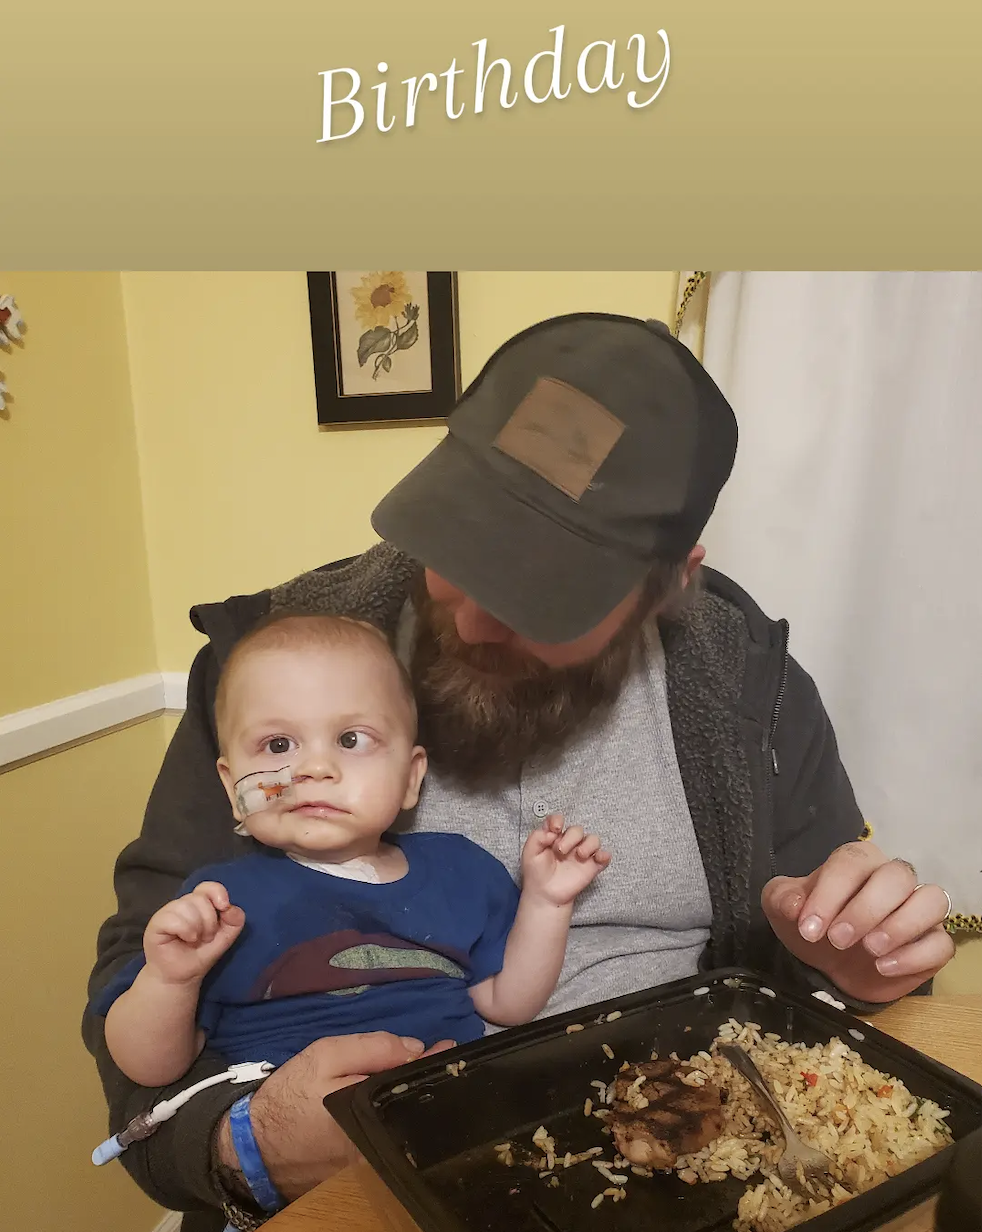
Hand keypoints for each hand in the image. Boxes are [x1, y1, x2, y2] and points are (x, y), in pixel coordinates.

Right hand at [144, 881, 245, 984]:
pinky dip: (185, 929)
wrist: (180, 978)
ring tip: (194, 940)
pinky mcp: (155, 924)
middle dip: (209, 921)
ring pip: (186, 906)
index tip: (224, 907)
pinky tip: (186, 939)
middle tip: (205, 937)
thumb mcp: (225, 938)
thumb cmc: (199, 955)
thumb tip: (230, 907)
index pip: (207, 887)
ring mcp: (166, 913)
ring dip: (197, 927)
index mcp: (197, 905)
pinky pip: (172, 918)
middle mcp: (181, 905)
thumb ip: (234, 921)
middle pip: (200, 898)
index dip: (217, 892)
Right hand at [216, 1032, 454, 1200]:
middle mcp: (377, 1150)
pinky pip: (389, 1145)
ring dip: (412, 1105)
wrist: (252, 1149)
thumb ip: (372, 1048)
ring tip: (417, 1079)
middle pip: (412, 1114)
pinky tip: (397, 1105)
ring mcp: (372, 1170)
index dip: (430, 1065)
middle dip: (423, 1087)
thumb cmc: (289, 1098)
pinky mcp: (363, 1179)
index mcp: (369, 1119)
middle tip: (431, 1061)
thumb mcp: (324, 1056)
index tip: (448, 1047)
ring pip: (403, 1131)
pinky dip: (396, 1124)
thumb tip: (415, 1047)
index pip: (413, 1090)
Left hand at [521, 814, 610, 906]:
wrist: (545, 895)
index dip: (558, 820)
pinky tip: (597, 858)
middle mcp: (569, 842)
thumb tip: (552, 831)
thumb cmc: (536, 873)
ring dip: (588, 844)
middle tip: (560, 850)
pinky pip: (604, 856)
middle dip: (570, 837)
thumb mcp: (530, 853)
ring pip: (593, 839)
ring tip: (579, 855)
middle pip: (577, 830)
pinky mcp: (591, 866)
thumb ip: (537, 837)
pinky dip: (604, 855)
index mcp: (554, 836)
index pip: (559, 820)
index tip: (556, 828)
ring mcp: (582, 854)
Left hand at [762, 842, 954, 1002]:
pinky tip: (884, 967)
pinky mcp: (933, 944)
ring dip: (902, 925)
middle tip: (838, 940)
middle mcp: (893, 879)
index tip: (809, 926)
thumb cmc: (812, 924)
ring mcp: (918, 910)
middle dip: (866, 909)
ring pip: (932, 900)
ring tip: (870, 950)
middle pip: (897, 876)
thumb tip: (796, 904)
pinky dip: (916, 956)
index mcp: (857, 861)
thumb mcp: (783, 908)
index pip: (852, 861)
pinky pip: (941, 943)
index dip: (831, 892)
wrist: (828, 964)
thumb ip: (782, 899)